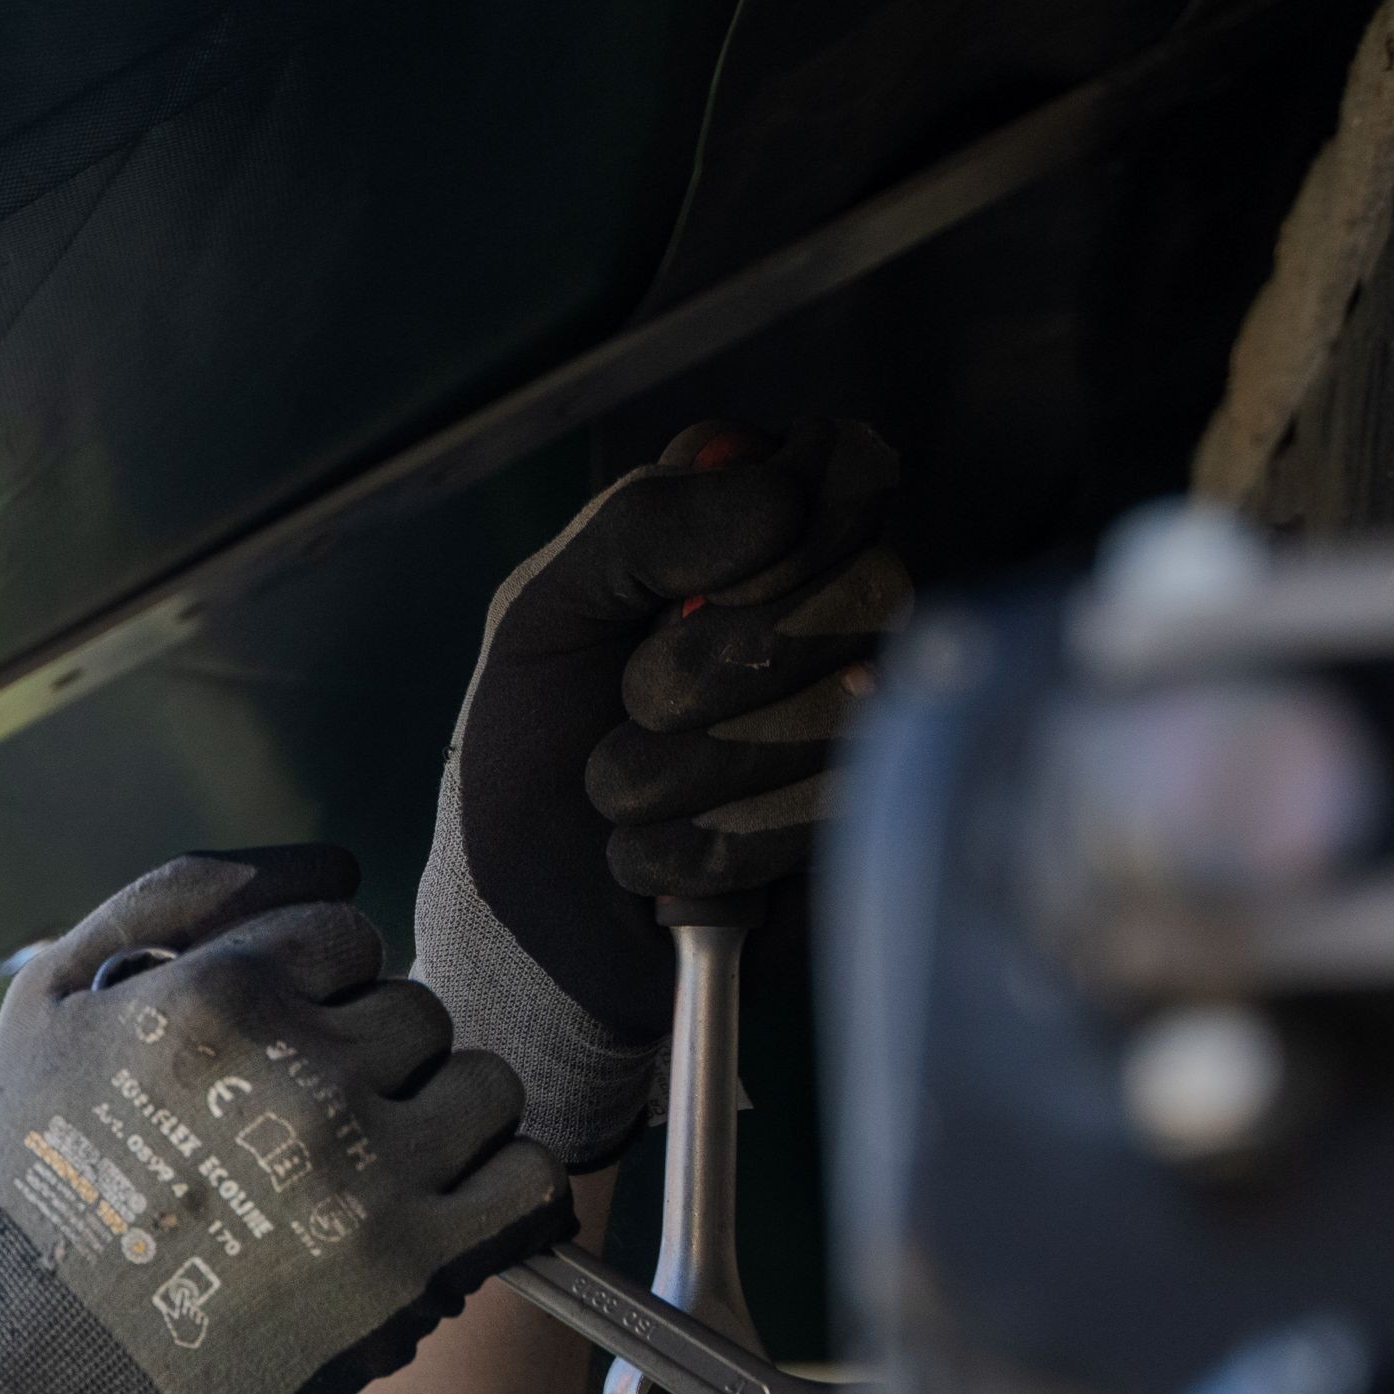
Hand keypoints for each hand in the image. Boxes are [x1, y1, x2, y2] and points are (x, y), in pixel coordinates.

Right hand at [0, 847, 565, 1393]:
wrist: (25, 1373)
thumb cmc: (34, 1184)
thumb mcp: (51, 1000)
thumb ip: (181, 898)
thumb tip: (338, 859)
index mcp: (221, 997)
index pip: (351, 934)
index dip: (315, 994)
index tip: (271, 1059)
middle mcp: (305, 1075)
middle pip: (420, 1010)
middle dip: (372, 1061)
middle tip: (304, 1131)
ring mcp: (368, 1174)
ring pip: (487, 1086)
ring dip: (442, 1123)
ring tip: (367, 1175)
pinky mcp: (412, 1269)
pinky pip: (531, 1182)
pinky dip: (503, 1192)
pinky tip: (436, 1215)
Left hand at [407, 420, 908, 1164]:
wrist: (526, 923)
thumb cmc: (530, 751)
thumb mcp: (544, 612)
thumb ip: (643, 523)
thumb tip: (781, 492)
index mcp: (769, 531)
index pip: (846, 470)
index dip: (768, 531)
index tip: (673, 593)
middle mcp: (843, 616)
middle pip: (856, 592)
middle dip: (696, 671)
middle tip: (631, 705)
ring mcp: (868, 729)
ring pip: (832, 715)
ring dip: (683, 775)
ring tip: (630, 797)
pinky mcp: (866, 836)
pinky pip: (819, 821)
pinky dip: (704, 853)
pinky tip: (667, 864)